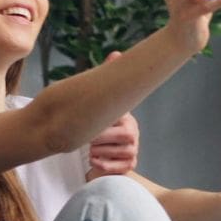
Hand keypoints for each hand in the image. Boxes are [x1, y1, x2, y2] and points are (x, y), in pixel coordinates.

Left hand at [85, 52, 139, 179]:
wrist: (98, 154)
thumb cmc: (96, 128)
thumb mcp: (96, 104)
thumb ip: (103, 80)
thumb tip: (115, 54)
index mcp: (127, 118)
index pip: (117, 118)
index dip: (100, 124)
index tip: (90, 127)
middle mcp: (133, 134)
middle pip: (116, 136)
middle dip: (97, 138)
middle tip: (87, 139)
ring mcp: (132, 151)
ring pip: (114, 151)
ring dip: (97, 151)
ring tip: (90, 148)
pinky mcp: (128, 166)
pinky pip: (117, 167)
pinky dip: (103, 164)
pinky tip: (94, 160)